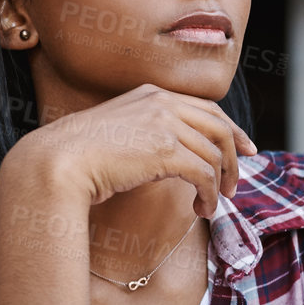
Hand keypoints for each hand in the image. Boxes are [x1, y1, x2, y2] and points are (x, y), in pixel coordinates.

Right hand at [14, 84, 258, 216]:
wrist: (57, 162)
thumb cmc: (79, 155)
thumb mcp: (118, 133)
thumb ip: (146, 133)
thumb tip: (171, 156)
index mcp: (152, 94)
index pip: (207, 108)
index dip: (232, 130)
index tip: (247, 149)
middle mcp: (163, 103)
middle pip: (220, 128)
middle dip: (235, 157)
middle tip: (234, 185)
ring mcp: (165, 124)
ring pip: (215, 154)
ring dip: (219, 184)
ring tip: (212, 205)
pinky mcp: (166, 150)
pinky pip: (204, 175)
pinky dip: (209, 195)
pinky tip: (201, 210)